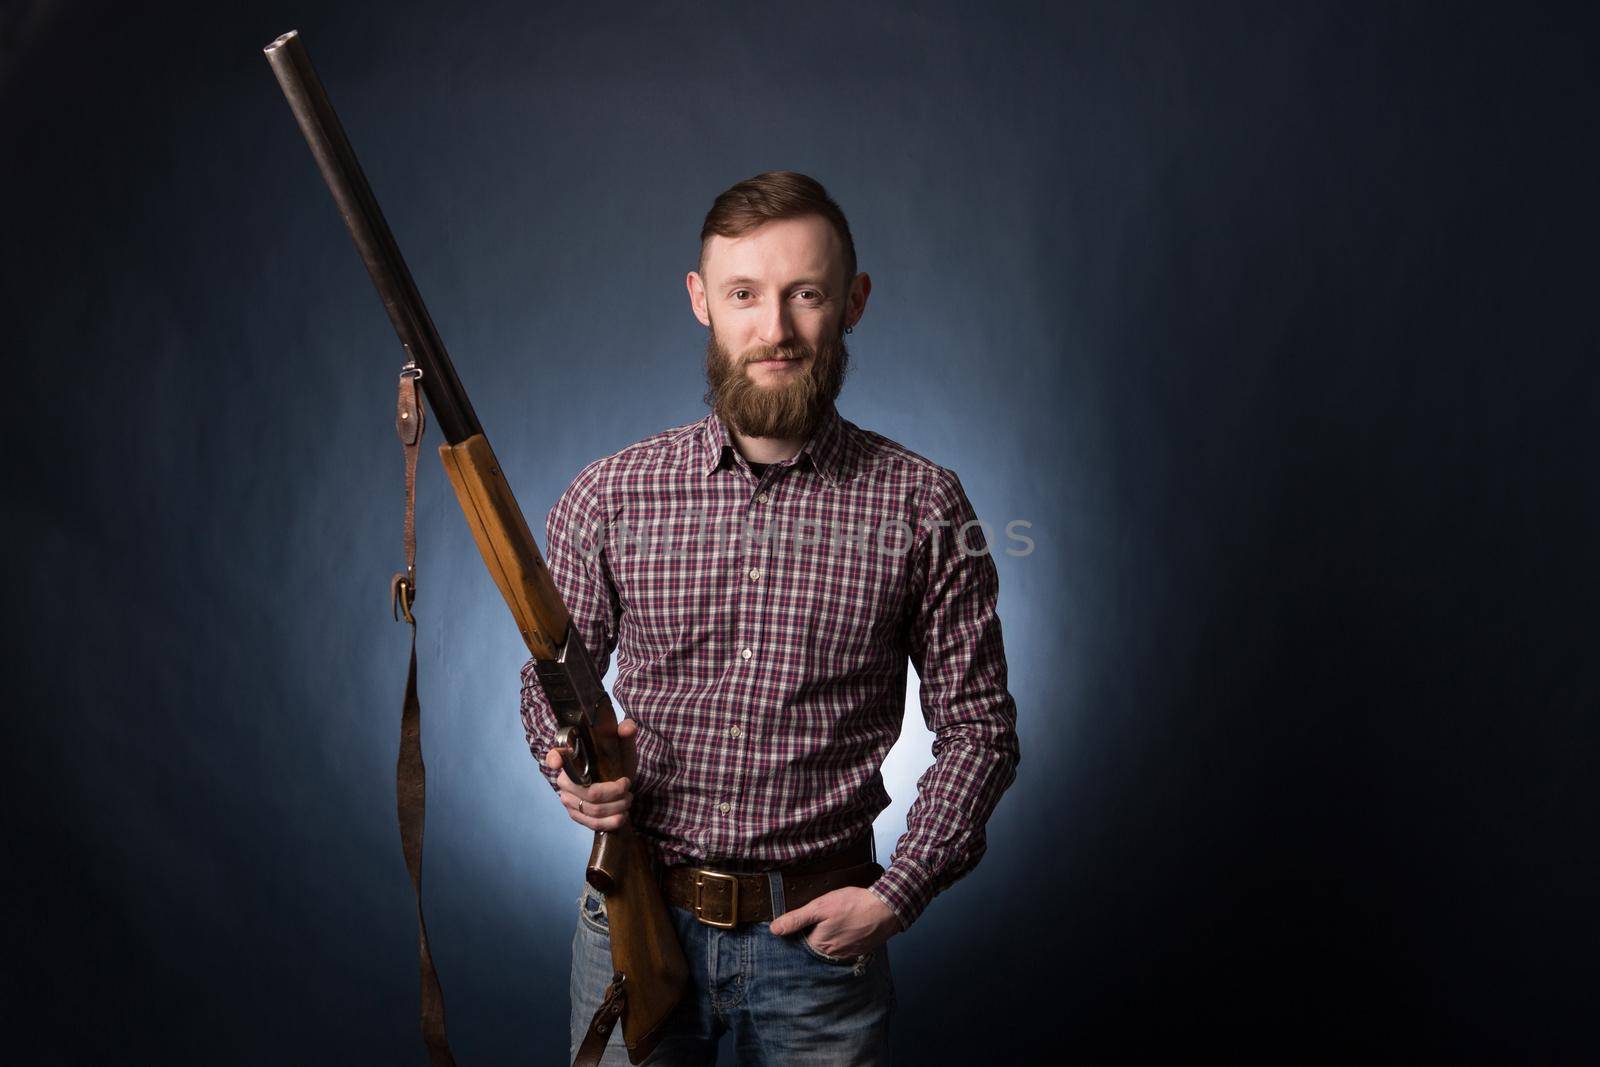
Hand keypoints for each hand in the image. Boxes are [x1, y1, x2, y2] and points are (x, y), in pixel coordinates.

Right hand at [545, 718, 638, 831]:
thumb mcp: (624, 748)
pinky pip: (592, 823)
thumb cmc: (617, 764)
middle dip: (615, 793)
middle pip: (589, 792)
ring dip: (617, 807)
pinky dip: (611, 822)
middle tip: (628, 789)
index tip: (558, 761)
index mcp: (572, 758)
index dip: (554, 758)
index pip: (555, 756)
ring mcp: (567, 799)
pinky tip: (621, 817)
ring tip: (628, 800)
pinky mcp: (575, 815)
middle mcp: (565, 779)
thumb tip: (627, 727)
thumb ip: (626, 734)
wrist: (620, 788)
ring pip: (594, 809)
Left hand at [769, 886, 900, 957]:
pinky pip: (844, 948)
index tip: (804, 921)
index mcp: (819, 945)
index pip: (799, 942)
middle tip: (823, 918)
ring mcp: (847, 955)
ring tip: (836, 921)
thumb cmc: (854, 904)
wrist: (886, 908)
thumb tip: (774, 929)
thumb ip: (797, 919)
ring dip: (829, 937)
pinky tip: (846, 926)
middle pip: (815, 946)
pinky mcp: (859, 951)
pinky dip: (843, 939)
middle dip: (814, 934)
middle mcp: (832, 955)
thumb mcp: (820, 906)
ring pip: (830, 947)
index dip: (799, 930)